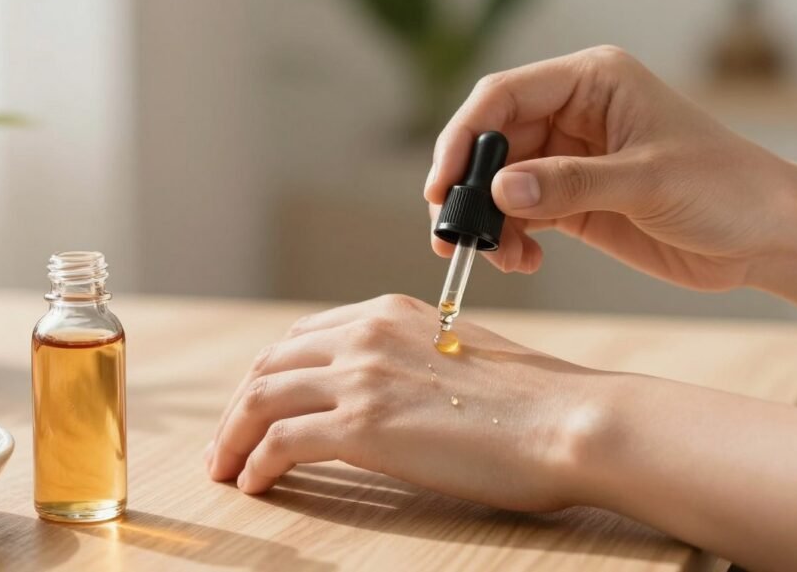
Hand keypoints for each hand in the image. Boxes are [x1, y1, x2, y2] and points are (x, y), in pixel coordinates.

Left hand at [205, 294, 609, 511]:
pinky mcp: (362, 424)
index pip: (300, 339)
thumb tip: (379, 398)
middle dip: (237, 407)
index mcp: (387, 313)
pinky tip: (255, 483)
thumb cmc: (531, 401)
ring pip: (262, 399)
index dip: (268, 376)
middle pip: (269, 364)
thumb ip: (407, 363)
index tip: (255, 409)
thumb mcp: (456, 357)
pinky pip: (281, 441)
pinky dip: (256, 463)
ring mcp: (360, 375)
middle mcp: (365, 333)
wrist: (570, 420)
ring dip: (232, 438)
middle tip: (225, 444)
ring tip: (225, 469)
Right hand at [425, 46, 796, 310]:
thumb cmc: (724, 187)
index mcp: (591, 83)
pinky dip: (510, 240)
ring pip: (500, 185)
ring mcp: (569, 160)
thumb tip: (500, 191)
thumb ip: (569, 183)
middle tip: (451, 232)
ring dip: (487, 222)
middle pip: (492, 143)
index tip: (443, 183)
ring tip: (494, 257)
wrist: (762, 236)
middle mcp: (573, 115)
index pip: (504, 96)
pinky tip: (523, 260)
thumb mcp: (647, 180)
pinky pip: (520, 216)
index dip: (464, 136)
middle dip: (468, 188)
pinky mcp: (571, 201)